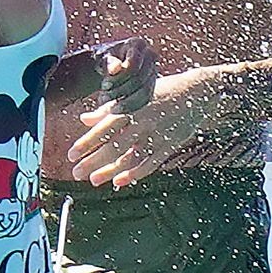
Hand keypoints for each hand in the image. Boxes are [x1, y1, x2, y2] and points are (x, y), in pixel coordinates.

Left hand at [68, 68, 217, 189]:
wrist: (200, 92)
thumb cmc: (162, 90)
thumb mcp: (135, 93)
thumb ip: (109, 108)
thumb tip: (84, 119)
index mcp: (133, 106)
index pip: (105, 127)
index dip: (87, 142)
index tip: (71, 154)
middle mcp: (144, 122)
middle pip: (115, 146)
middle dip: (94, 161)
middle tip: (77, 173)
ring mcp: (158, 135)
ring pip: (131, 158)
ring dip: (111, 171)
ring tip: (94, 180)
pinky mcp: (169, 145)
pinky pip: (150, 163)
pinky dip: (135, 173)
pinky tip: (120, 181)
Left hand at [96, 37, 156, 113]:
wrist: (110, 67)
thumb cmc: (105, 60)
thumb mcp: (103, 59)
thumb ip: (109, 63)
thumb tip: (115, 68)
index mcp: (138, 44)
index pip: (133, 64)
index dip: (119, 78)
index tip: (104, 86)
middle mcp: (150, 56)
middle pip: (139, 79)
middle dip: (120, 91)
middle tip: (103, 99)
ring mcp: (153, 71)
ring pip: (144, 92)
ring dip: (125, 102)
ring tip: (108, 107)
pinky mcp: (152, 85)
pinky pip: (145, 100)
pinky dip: (130, 108)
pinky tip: (116, 110)